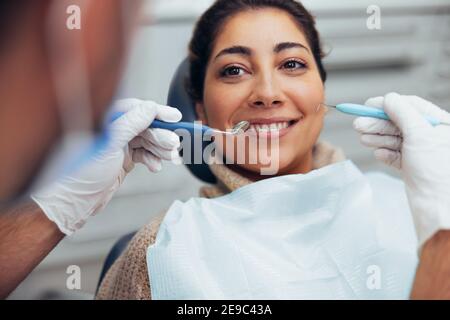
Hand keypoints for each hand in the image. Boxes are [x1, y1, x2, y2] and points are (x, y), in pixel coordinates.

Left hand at [31, 99, 181, 234]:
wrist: (75, 201)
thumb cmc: (82, 173)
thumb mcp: (110, 145)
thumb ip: (131, 123)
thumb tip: (149, 108)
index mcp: (105, 120)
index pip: (136, 109)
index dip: (156, 112)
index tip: (174, 117)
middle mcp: (112, 130)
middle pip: (145, 126)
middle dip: (161, 135)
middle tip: (174, 144)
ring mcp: (118, 146)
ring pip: (146, 141)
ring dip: (160, 149)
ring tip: (171, 157)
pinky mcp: (122, 160)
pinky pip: (143, 155)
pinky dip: (152, 160)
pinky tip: (156, 167)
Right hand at [353, 92, 449, 246]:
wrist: (438, 205)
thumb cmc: (438, 171)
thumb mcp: (419, 133)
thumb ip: (402, 112)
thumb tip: (389, 98)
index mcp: (440, 124)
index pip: (411, 106)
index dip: (388, 104)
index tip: (368, 105)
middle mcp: (432, 137)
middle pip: (400, 123)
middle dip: (378, 123)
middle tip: (358, 124)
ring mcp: (422, 153)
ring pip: (395, 139)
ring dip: (378, 137)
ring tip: (363, 137)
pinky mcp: (413, 167)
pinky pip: (396, 155)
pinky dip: (385, 153)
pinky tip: (378, 153)